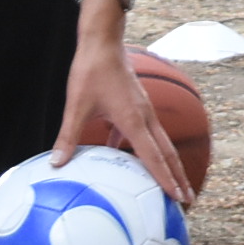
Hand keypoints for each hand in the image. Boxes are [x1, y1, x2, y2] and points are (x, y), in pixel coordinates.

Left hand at [52, 29, 194, 206]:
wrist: (103, 42)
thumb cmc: (91, 71)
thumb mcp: (76, 105)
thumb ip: (68, 136)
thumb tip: (56, 163)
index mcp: (133, 120)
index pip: (154, 156)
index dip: (166, 179)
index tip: (178, 198)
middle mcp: (145, 117)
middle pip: (168, 154)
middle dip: (178, 178)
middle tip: (187, 202)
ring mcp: (144, 110)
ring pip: (162, 144)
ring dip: (168, 166)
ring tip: (172, 186)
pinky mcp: (137, 105)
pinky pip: (146, 134)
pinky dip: (146, 150)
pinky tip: (128, 160)